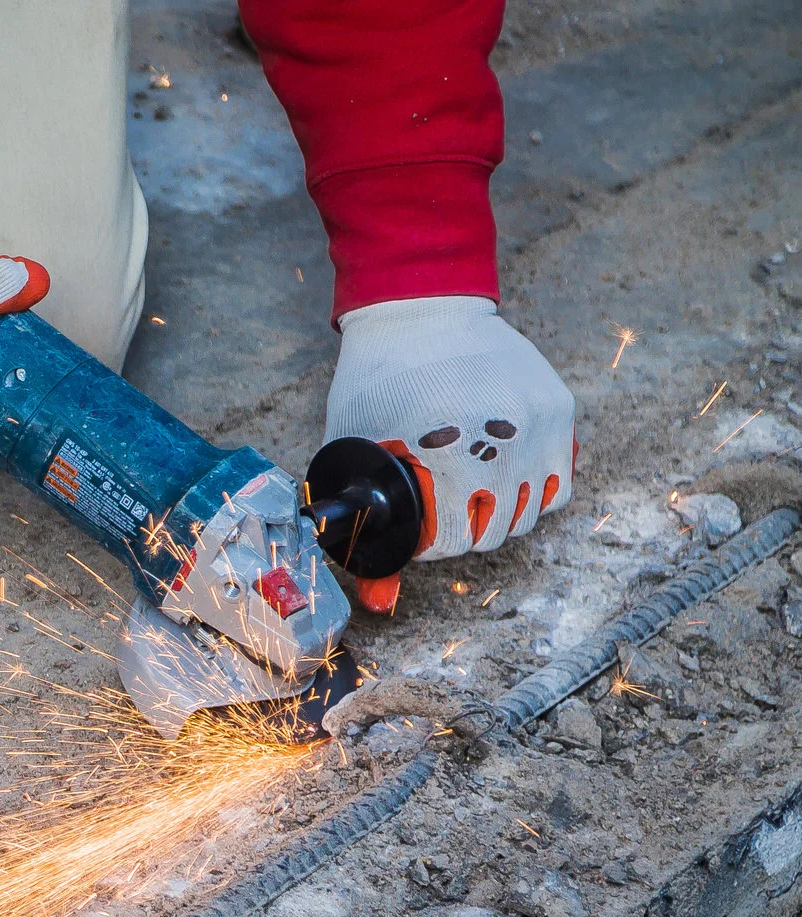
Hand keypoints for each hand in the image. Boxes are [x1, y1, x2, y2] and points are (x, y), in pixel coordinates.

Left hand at [326, 297, 575, 566]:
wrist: (421, 312)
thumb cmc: (376, 385)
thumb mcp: (354, 454)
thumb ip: (367, 529)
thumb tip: (380, 604)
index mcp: (442, 460)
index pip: (449, 543)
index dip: (428, 546)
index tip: (419, 532)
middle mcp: (497, 447)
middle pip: (493, 532)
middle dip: (464, 532)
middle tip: (443, 514)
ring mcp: (535, 428)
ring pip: (532, 511)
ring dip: (501, 514)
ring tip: (473, 496)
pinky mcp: (559, 410)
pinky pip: (561, 479)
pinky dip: (536, 489)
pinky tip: (507, 479)